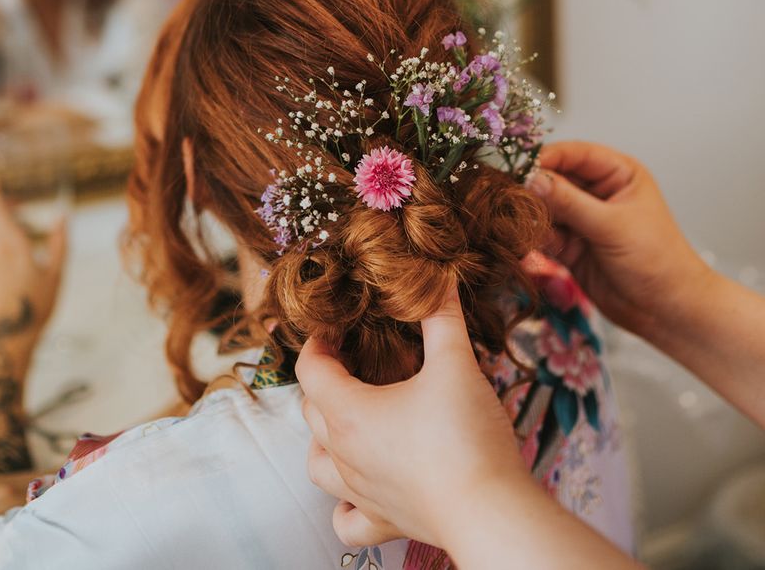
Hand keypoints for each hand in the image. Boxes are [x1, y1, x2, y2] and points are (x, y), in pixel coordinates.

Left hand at [0, 185, 65, 345]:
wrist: (7, 339)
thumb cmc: (36, 308)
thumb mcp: (55, 276)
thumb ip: (58, 243)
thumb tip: (63, 216)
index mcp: (15, 247)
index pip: (1, 210)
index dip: (0, 194)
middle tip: (9, 203)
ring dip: (0, 226)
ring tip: (12, 230)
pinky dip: (0, 245)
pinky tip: (8, 255)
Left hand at [296, 288, 525, 549]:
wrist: (490, 510)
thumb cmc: (466, 436)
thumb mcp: (455, 363)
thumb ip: (442, 317)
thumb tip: (439, 279)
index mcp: (349, 412)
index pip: (311, 369)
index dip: (317, 343)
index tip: (335, 330)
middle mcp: (344, 454)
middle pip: (312, 411)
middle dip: (324, 381)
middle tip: (353, 362)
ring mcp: (361, 492)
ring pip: (317, 465)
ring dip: (323, 439)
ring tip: (347, 420)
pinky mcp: (384, 521)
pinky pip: (346, 520)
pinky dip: (343, 504)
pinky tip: (360, 489)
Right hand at [529, 141, 713, 339]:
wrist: (664, 309)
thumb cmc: (656, 260)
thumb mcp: (612, 226)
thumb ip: (570, 202)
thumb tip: (532, 179)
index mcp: (617, 174)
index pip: (574, 154)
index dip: (546, 157)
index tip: (520, 167)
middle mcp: (597, 193)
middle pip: (554, 179)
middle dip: (534, 189)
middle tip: (512, 198)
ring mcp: (581, 220)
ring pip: (544, 207)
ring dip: (531, 216)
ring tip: (520, 225)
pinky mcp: (569, 246)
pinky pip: (543, 234)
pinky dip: (534, 238)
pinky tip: (529, 244)